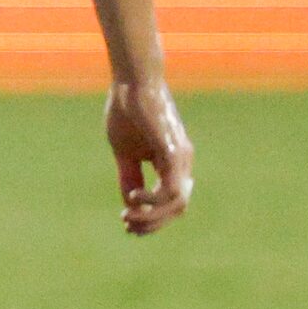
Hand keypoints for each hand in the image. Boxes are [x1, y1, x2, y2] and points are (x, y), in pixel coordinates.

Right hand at [105, 75, 192, 234]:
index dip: (152, 217)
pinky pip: (172, 188)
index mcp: (171, 163)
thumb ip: (129, 175)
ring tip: (128, 216)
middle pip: (177, 208)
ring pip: (177, 202)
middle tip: (128, 226)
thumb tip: (130, 202)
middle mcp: (182, 163)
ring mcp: (181, 158)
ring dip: (153, 216)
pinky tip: (134, 196)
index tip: (127, 223)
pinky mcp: (173, 152)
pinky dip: (153, 199)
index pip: (170, 201)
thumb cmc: (127, 111)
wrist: (132, 82)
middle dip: (153, 223)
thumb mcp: (125, 151)